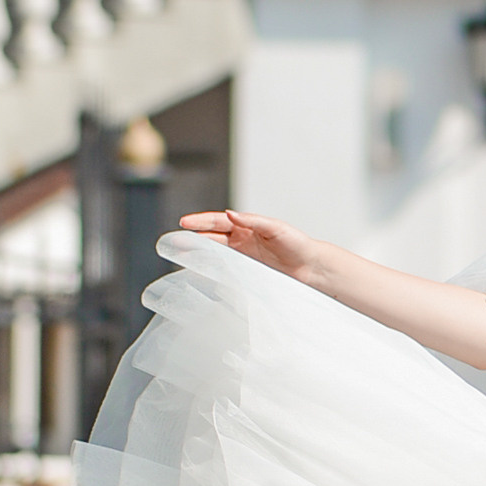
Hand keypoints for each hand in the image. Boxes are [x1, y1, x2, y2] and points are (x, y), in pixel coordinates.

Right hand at [178, 208, 319, 282]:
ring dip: (199, 253)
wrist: (311, 268)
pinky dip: (212, 269)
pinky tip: (201, 272)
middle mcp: (242, 240)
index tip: (184, 222)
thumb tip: (230, 213)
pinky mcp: (247, 271)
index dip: (201, 222)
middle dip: (193, 237)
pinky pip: (225, 269)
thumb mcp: (276, 228)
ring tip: (181, 256)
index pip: (218, 222)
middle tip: (174, 241)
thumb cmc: (297, 244)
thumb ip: (253, 221)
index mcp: (247, 226)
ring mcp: (243, 256)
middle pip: (212, 237)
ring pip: (215, 253)